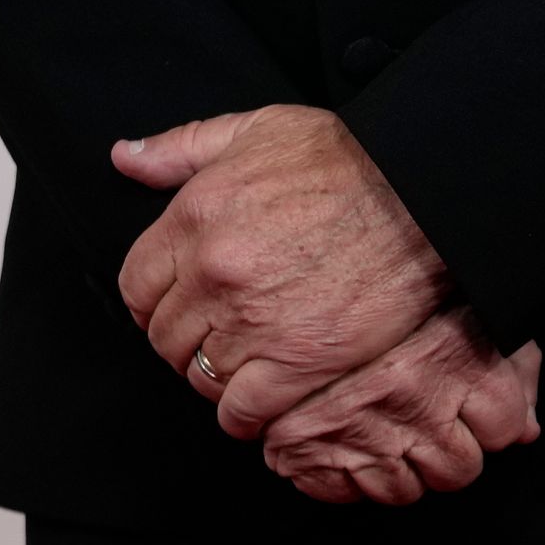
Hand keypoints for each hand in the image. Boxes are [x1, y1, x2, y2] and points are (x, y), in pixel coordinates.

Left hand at [113, 105, 448, 436]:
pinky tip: (262, 397)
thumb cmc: (345, 159)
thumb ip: (181, 147)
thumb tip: (124, 158)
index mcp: (195, 217)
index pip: (136, 287)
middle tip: (218, 334)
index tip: (179, 305)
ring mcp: (253, 322)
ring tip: (245, 363)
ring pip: (199, 378)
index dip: (154, 301)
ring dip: (217, 377)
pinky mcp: (296, 363)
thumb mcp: (256, 129)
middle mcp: (214, 274)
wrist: (420, 194)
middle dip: (186, 340)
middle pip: (165, 338)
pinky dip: (245, 414)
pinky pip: (241, 412)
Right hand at [262, 306, 542, 506]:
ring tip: (382, 424)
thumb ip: (511, 361)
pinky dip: (343, 475)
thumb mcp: (462, 301)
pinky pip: (344, 493)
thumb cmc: (379, 279)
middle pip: (458, 470)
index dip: (492, 420)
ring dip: (396, 468)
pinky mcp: (305, 450)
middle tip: (421, 417)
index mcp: (452, 355)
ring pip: (403, 490)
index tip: (468, 404)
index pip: (506, 426)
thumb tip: (529, 429)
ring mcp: (358, 427)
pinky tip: (346, 439)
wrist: (282, 269)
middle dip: (446, 451)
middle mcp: (410, 395)